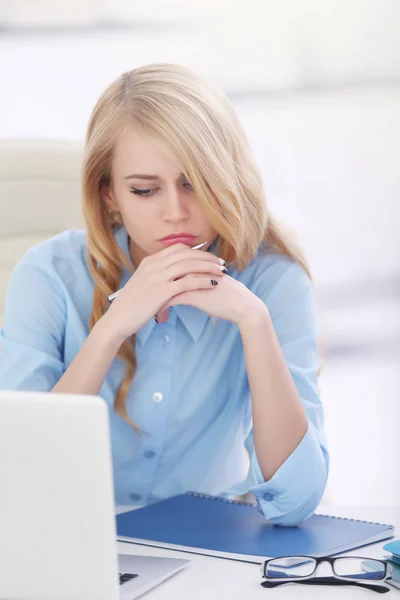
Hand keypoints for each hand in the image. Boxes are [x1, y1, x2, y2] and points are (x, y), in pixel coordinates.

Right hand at [102, 243, 224, 340]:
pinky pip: (188, 282)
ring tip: (222, 272)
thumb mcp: (141, 283)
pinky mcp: (162, 291)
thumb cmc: (130, 306)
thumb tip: (169, 275)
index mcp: (149, 261)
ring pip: (190, 265)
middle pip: (187, 254)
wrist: (118, 319)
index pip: (178, 248)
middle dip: (207, 257)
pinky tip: (214, 284)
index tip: (208, 257)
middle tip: (221, 263)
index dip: (196, 251)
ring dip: (209, 267)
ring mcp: (158, 277)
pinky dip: (203, 281)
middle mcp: (154, 265)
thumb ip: (155, 275)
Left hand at [159, 271, 267, 325]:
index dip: (159, 276)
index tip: (151, 287)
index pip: (169, 265)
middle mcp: (191, 268)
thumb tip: (185, 281)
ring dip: (155, 298)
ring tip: (149, 308)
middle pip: (164, 274)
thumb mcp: (209, 282)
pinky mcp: (192, 294)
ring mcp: (191, 280)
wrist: (242, 305)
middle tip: (146, 299)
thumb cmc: (227, 295)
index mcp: (195, 263)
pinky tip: (157, 314)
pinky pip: (170, 300)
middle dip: (152, 287)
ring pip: (164, 287)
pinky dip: (162, 307)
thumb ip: (196, 278)